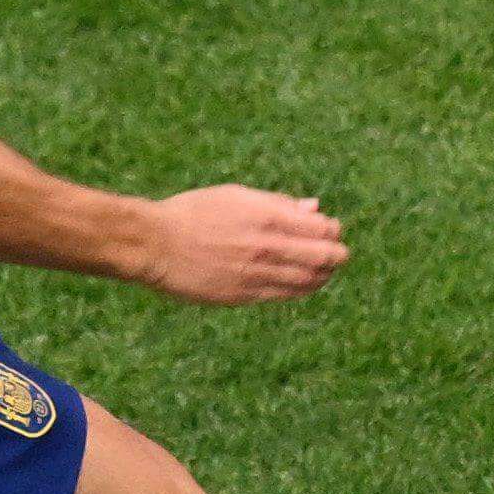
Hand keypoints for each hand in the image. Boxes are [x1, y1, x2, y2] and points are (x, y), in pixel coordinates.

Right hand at [136, 185, 345, 305]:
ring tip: (323, 271)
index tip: (329, 230)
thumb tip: (314, 207)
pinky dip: (301, 290)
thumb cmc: (194, 213)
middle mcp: (267, 247)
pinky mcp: (244, 296)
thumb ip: (278, 203)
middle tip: (337, 255)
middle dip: (337, 256)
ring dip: (323, 276)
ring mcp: (257, 275)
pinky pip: (285, 296)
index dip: (332, 230)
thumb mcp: (237, 196)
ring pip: (309, 281)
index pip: (323, 229)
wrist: (156, 244)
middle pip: (324, 257)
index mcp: (268, 217)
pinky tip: (302, 284)